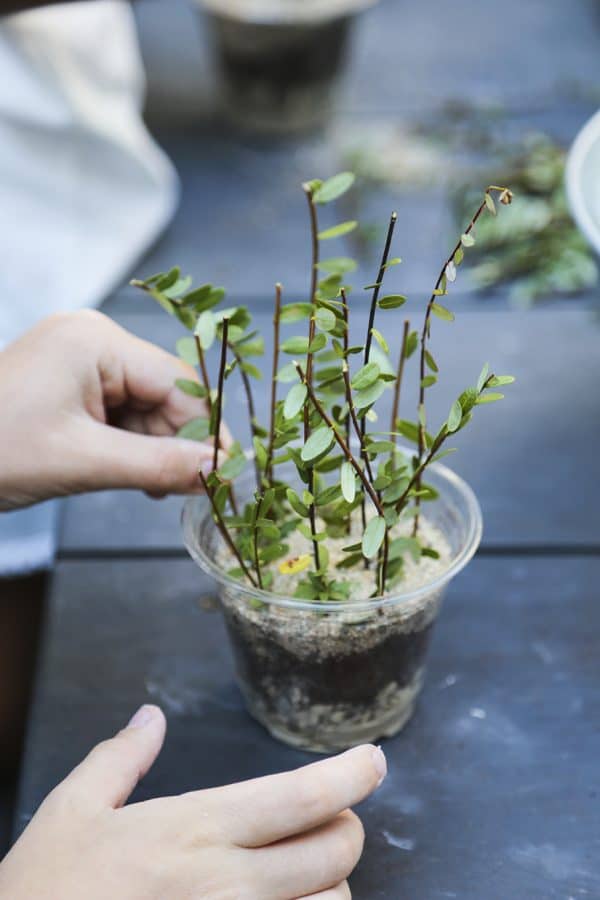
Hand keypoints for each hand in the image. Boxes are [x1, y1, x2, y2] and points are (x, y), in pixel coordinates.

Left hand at [0, 311, 225, 509]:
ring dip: (154, 448)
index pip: (177, 382)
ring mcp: (79, 360)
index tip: (225, 475)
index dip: (206, 429)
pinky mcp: (70, 383)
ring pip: (145, 407)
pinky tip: (133, 474)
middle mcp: (92, 340)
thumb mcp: (84, 461)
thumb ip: (158, 465)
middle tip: (187, 490)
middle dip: (177, 442)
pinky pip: (120, 412)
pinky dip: (130, 445)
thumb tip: (220, 473)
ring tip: (152, 488)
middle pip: (164, 393)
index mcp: (95, 341)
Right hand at [0, 705, 385, 898]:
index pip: (300, 797)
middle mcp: (226, 882)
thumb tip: (150, 715)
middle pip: (335, 852)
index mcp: (195, 828)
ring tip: (307, 876)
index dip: (350, 775)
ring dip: (331, 888)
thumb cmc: (47, 888)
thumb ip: (120, 758)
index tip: (373, 761)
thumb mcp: (72, 809)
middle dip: (348, 829)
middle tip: (334, 818)